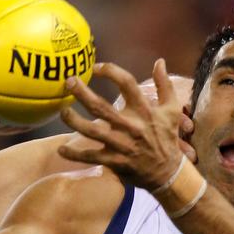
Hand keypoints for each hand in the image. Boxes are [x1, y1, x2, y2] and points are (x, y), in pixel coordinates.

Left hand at [58, 59, 184, 190]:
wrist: (168, 172)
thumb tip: (159, 61)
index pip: (126, 83)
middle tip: (68, 81)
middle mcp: (129, 125)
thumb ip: (165, 84)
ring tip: (63, 111)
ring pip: (91, 131)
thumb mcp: (172, 110)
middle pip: (100, 107)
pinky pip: (90, 157)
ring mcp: (120, 144)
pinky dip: (74, 155)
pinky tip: (61, 149)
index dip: (110, 71)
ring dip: (74, 121)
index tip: (96, 67)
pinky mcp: (113, 161)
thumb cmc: (167, 138)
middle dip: (82, 93)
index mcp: (143, 110)